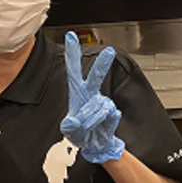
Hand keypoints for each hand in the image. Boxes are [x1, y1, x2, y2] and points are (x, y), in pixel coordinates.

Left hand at [61, 31, 125, 162]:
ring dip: (91, 118)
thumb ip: (69, 126)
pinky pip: (107, 115)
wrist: (96, 145)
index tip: (71, 37)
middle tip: (109, 52)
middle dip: (102, 64)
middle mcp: (91, 94)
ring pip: (99, 104)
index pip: (74, 71)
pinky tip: (100, 127)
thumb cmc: (81, 133)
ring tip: (88, 126)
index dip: (72, 55)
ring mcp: (103, 102)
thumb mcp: (69, 131)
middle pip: (96, 76)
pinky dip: (100, 123)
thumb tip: (75, 120)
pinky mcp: (112, 111)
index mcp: (78, 93)